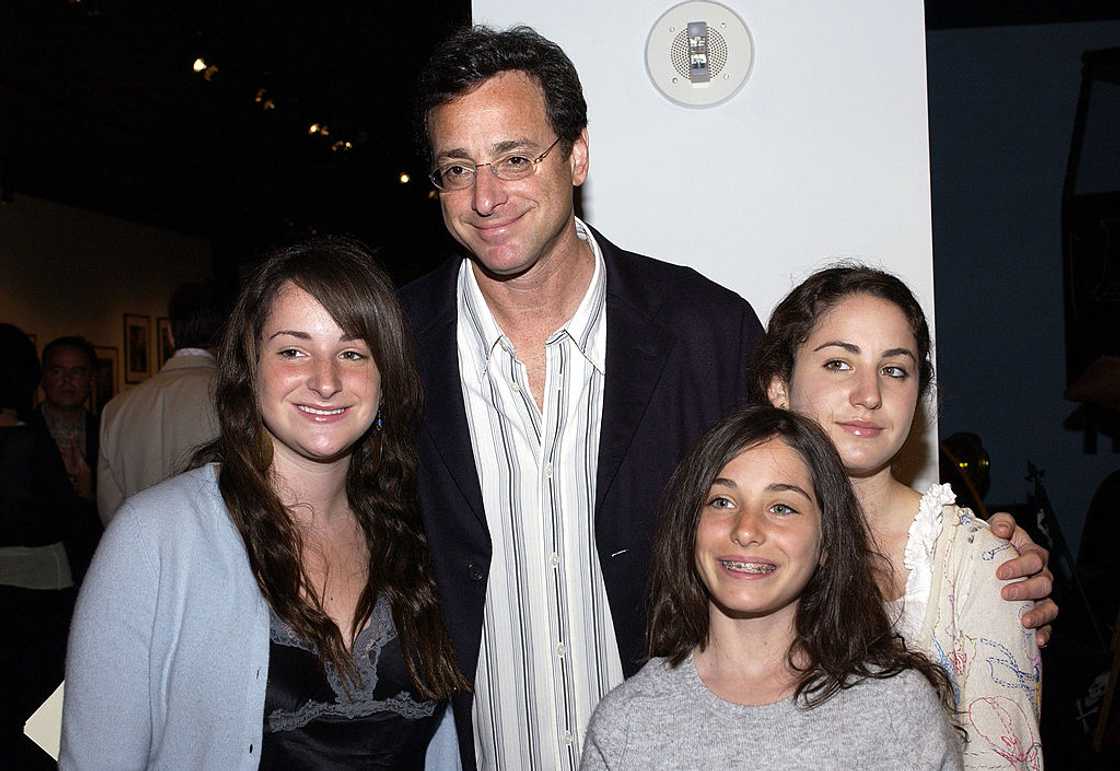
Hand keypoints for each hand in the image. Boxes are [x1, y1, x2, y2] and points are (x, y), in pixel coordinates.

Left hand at [988, 511, 1056, 646]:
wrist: (988, 558)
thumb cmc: (994, 542)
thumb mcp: (997, 527)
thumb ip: (1001, 523)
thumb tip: (1001, 530)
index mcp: (1032, 554)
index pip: (1034, 558)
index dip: (1019, 566)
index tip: (999, 572)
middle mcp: (1040, 575)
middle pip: (1044, 583)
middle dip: (1025, 589)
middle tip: (1005, 594)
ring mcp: (1040, 596)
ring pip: (1049, 606)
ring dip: (1038, 614)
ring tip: (1024, 620)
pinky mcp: (1037, 613)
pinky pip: (1047, 625)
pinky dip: (1044, 633)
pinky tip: (1038, 640)